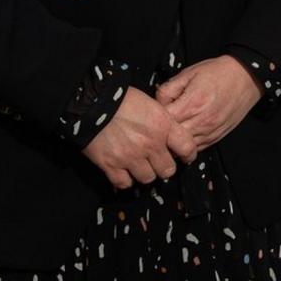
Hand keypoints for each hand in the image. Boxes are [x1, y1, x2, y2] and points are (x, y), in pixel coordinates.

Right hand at [82, 87, 198, 189]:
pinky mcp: (111, 164)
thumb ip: (162, 120)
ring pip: (148, 179)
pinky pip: (124, 183)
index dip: (188, 155)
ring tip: (140, 166)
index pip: (187, 148)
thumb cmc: (122, 97)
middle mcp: (150, 144)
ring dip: (145, 174)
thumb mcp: (151, 103)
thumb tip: (168, 132)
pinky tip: (124, 172)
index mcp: (163, 125)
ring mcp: (130, 156)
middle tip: (158, 162)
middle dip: (164, 167)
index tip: (185, 157)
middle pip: (168, 170)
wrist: (92, 101)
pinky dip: (125, 180)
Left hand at [156, 56, 261, 149]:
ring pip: (184, 148)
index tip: (152, 115)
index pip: (163, 122)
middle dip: (162, 135)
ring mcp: (210, 130)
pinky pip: (197, 148)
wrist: (247, 76)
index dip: (154, 119)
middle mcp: (201, 120)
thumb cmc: (218, 72)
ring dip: (175, 143)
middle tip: (157, 128)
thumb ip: (169, 89)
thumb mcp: (189, 73)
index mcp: (192, 103)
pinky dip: (188, 145)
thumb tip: (156, 103)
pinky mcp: (217, 136)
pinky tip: (184, 137)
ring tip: (169, 135)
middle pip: (172, 139)